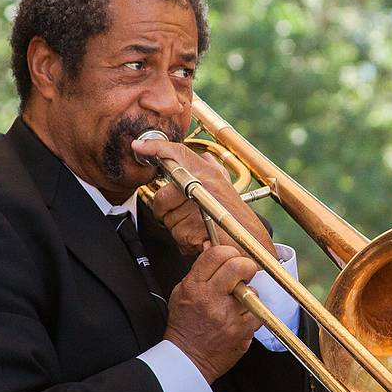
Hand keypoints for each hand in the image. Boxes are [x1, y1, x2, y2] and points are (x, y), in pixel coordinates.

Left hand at [131, 138, 274, 257]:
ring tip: (199, 229)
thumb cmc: (239, 219)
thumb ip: (215, 172)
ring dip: (178, 229)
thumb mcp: (227, 190)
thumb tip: (206, 158)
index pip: (177, 154)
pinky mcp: (197, 228)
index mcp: (209, 174)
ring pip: (168, 219)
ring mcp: (200, 206)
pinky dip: (185, 243)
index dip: (156, 148)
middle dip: (166, 211)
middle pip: (163, 195)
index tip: (138, 146)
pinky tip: (201, 240)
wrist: (254, 245)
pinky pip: (176, 236)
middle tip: (184, 217)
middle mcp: (204, 185)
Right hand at [164, 245, 262, 382]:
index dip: (229, 252)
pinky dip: (252, 314)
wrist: (187, 359)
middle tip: (244, 272)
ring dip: (248, 294)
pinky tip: (240, 318)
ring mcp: (228, 316)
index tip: (232, 258)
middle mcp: (211, 299)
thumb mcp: (182, 292)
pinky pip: (257, 312)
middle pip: (238, 266)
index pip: (216, 254)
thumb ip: (200, 272)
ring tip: (235, 304)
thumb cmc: (185, 325)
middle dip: (245, 265)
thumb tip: (216, 249)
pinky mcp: (242, 331)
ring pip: (252, 291)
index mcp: (194, 287)